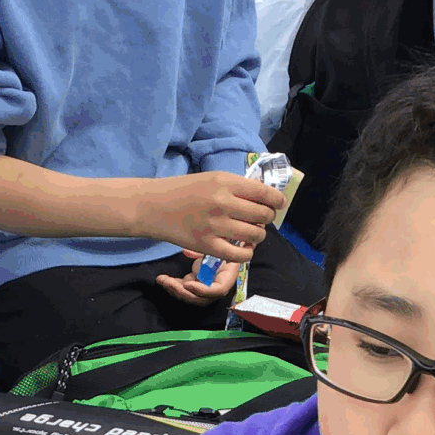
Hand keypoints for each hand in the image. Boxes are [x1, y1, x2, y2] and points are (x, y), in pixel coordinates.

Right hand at [138, 171, 285, 263]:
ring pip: (255, 235)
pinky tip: (242, 247)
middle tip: (261, 219)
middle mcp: (223, 203)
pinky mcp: (209, 246)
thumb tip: (263, 198)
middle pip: (263, 215)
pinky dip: (247, 253)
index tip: (279, 204)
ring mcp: (216, 226)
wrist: (155, 206)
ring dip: (258, 235)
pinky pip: (241, 255)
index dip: (277, 200)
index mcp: (225, 182)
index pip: (264, 193)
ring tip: (250, 232)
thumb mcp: (212, 178)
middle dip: (267, 218)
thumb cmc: (185, 191)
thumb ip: (237, 187)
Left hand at [157, 250, 239, 303]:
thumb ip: (203, 250)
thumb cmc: (223, 247)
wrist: (223, 247)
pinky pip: (184, 289)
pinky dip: (173, 285)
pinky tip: (164, 279)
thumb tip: (186, 251)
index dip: (202, 290)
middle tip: (168, 283)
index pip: (218, 290)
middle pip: (200, 297)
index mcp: (227, 277)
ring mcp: (205, 288)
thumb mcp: (215, 246)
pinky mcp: (196, 285)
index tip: (187, 284)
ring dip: (174, 289)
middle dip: (182, 292)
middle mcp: (216, 287)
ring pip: (190, 295)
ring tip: (161, 280)